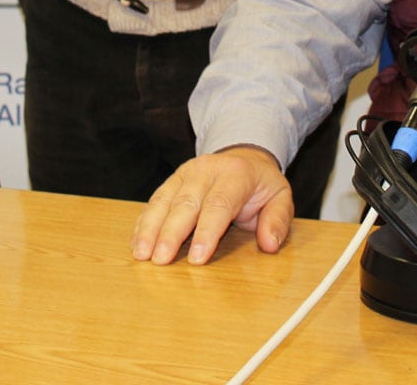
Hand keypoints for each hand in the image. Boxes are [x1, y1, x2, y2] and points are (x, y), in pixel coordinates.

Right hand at [132, 145, 293, 264]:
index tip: (197, 258)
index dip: (207, 232)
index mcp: (236, 174)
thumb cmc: (260, 185)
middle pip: (185, 202)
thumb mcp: (280, 197)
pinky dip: (144, 222)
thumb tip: (269, 244)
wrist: (244, 157)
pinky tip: (137, 242)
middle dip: (171, 233)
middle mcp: (207, 169)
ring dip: (150, 228)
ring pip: (164, 200)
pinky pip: (155, 200)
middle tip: (160, 260)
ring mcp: (185, 173)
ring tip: (141, 254)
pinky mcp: (172, 180)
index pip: (219, 204)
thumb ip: (278, 221)